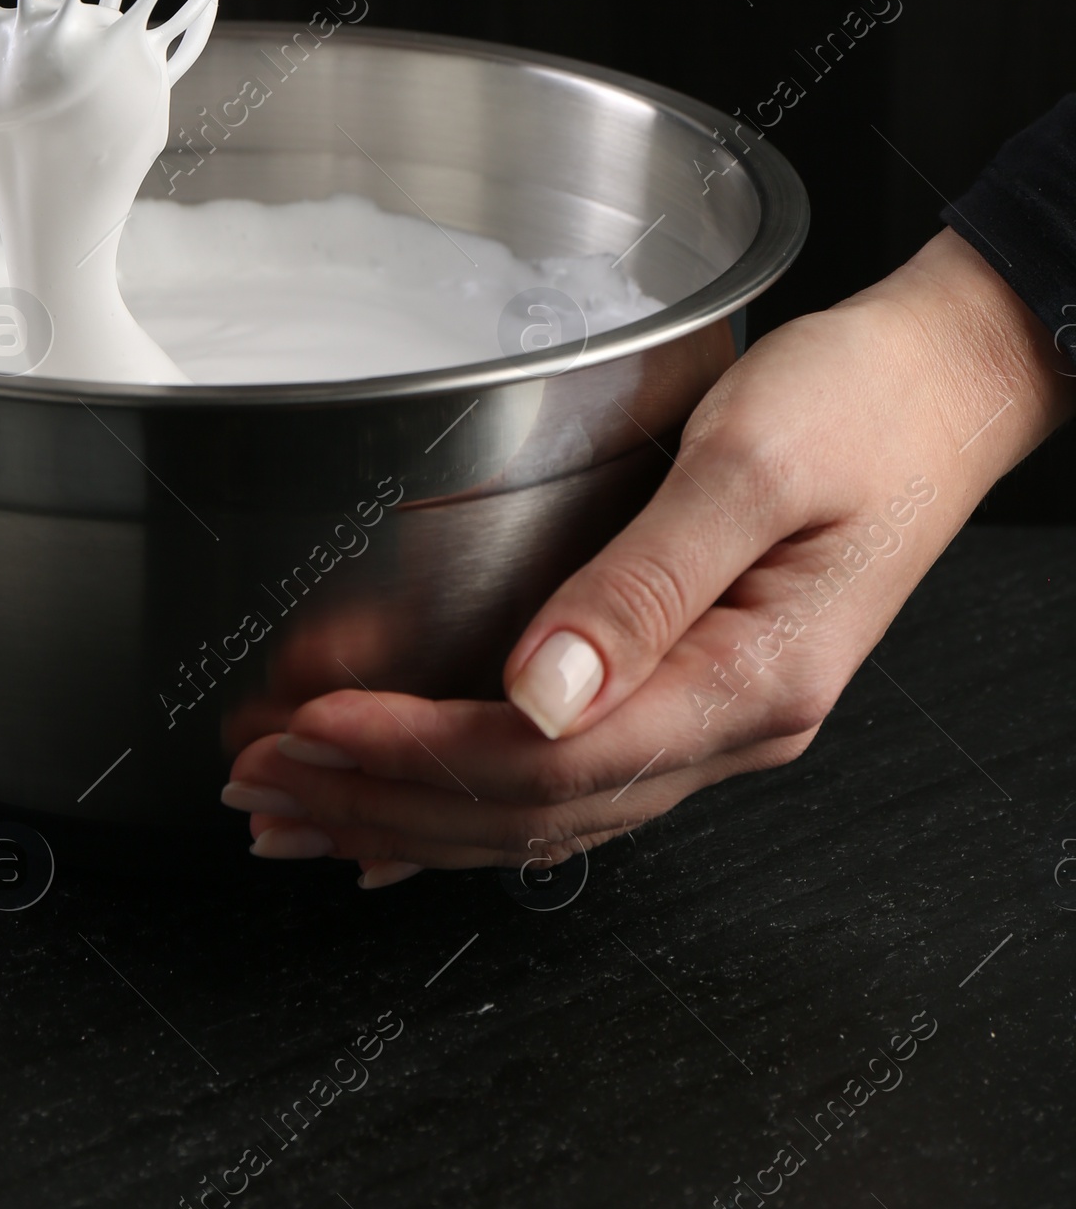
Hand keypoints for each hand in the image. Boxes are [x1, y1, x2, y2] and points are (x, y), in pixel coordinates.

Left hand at [224, 230, 1073, 885]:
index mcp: (748, 680)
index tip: (312, 726)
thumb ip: (644, 581)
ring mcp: (718, 716)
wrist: (948, 383)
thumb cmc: (863, 404)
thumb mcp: (751, 467)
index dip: (417, 754)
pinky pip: (573, 779)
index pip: (549, 762)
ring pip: (542, 810)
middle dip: (385, 802)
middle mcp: (732, 723)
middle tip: (261, 784)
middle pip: (531, 809)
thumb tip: (538, 690)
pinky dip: (477, 802)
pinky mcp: (698, 683)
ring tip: (299, 812)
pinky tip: (410, 825)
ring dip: (413, 816)